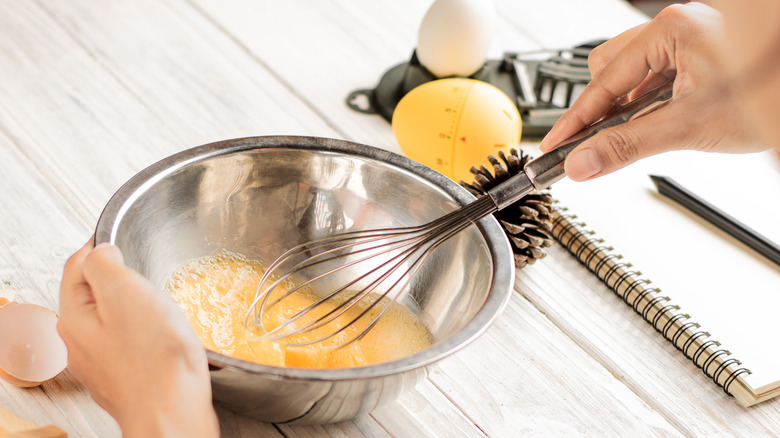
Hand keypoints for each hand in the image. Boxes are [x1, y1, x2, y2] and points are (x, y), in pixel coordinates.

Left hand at [58, 242, 218, 437]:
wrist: (173, 413)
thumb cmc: (154, 358)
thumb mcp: (125, 292)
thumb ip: (104, 263)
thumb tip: (101, 252)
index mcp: (73, 317)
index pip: (76, 264)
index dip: (100, 244)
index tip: (124, 237)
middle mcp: (80, 342)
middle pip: (94, 292)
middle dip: (120, 276)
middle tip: (149, 272)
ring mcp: (102, 363)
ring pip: (114, 318)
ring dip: (135, 305)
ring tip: (162, 303)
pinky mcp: (126, 377)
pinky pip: (131, 341)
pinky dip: (146, 331)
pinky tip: (165, 335)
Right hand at [539, 3, 765, 180]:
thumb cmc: (769, 94)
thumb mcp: (691, 126)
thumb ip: (629, 145)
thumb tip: (585, 162)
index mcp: (672, 30)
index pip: (603, 81)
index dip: (575, 120)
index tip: (555, 147)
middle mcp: (678, 28)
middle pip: (609, 67)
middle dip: (599, 107)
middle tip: (591, 144)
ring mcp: (688, 41)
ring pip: (631, 72)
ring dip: (623, 105)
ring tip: (628, 135)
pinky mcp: (698, 57)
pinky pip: (654, 76)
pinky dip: (646, 103)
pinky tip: (654, 123)